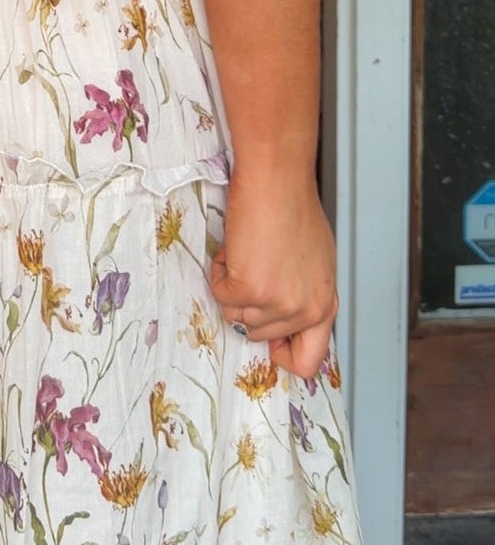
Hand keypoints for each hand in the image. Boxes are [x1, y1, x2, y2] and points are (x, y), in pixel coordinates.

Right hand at [210, 166, 338, 381]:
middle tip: (256, 266)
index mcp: (324, 305)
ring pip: (236, 316)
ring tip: (247, 252)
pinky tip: (235, 248)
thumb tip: (280, 312)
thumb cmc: (295, 208)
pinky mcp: (249, 289)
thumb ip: (302, 294)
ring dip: (233, 285)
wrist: (277, 182)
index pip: (308, 362)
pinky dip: (219, 271)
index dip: (281, 352)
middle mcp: (304, 311)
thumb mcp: (314, 263)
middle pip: (259, 334)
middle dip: (249, 303)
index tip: (268, 336)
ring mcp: (277, 304)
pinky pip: (219, 294)